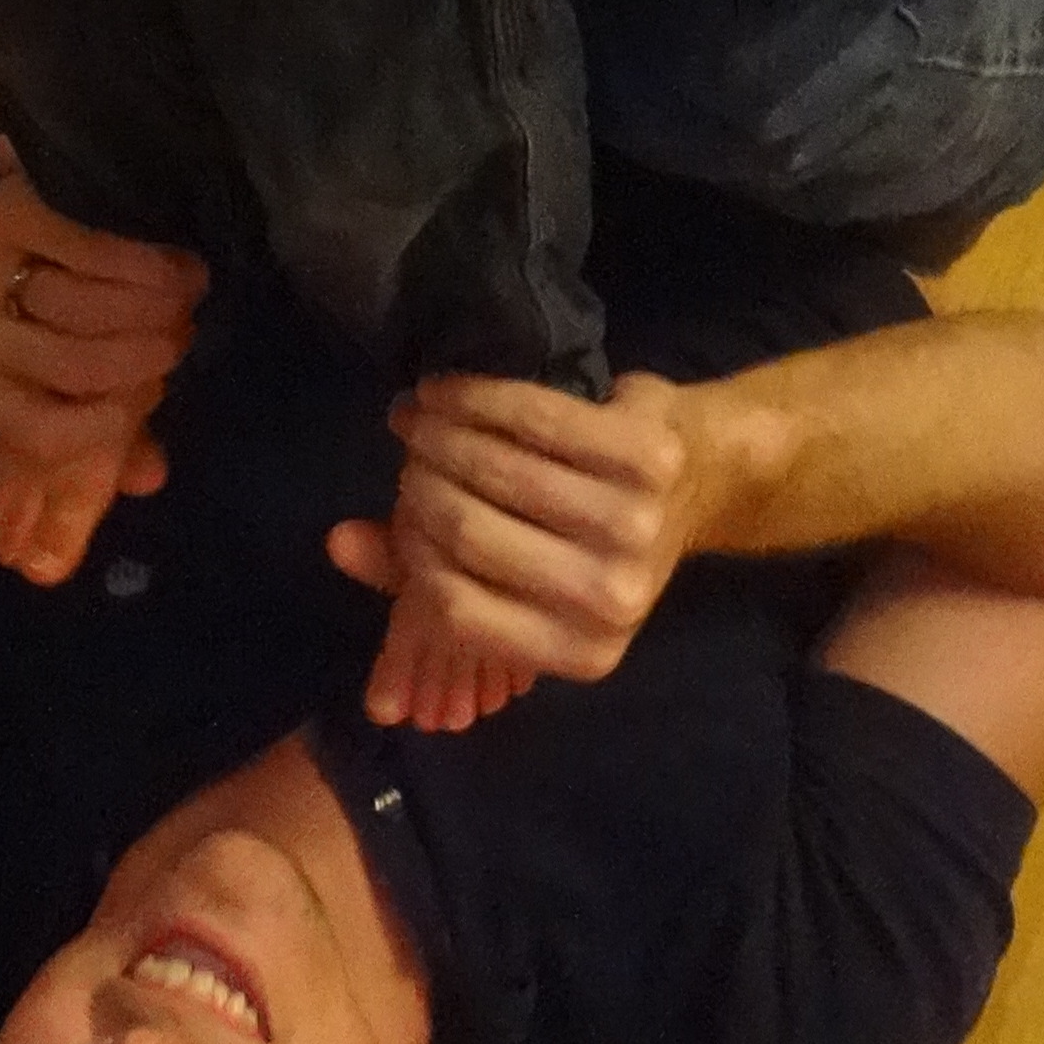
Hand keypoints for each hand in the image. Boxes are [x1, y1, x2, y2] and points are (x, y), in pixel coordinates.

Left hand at [0, 152, 203, 585]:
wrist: (73, 204)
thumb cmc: (91, 310)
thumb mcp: (93, 400)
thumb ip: (76, 483)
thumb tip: (46, 572)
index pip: (53, 435)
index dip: (119, 416)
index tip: (157, 386)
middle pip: (73, 366)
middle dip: (146, 352)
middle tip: (181, 330)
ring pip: (82, 307)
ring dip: (154, 301)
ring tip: (182, 289)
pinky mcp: (10, 207)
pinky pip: (88, 248)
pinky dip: (144, 259)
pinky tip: (171, 257)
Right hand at [326, 372, 711, 710]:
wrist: (705, 479)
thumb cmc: (597, 538)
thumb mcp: (522, 576)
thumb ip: (424, 571)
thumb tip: (339, 543)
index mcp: (582, 654)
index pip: (453, 604)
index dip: (411, 548)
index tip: (402, 504)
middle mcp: (612, 597)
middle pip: (466, 530)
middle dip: (419, 480)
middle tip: (409, 450)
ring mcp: (635, 526)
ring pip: (495, 468)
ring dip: (438, 431)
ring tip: (420, 414)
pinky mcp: (645, 456)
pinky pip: (532, 415)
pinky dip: (476, 396)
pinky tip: (447, 390)